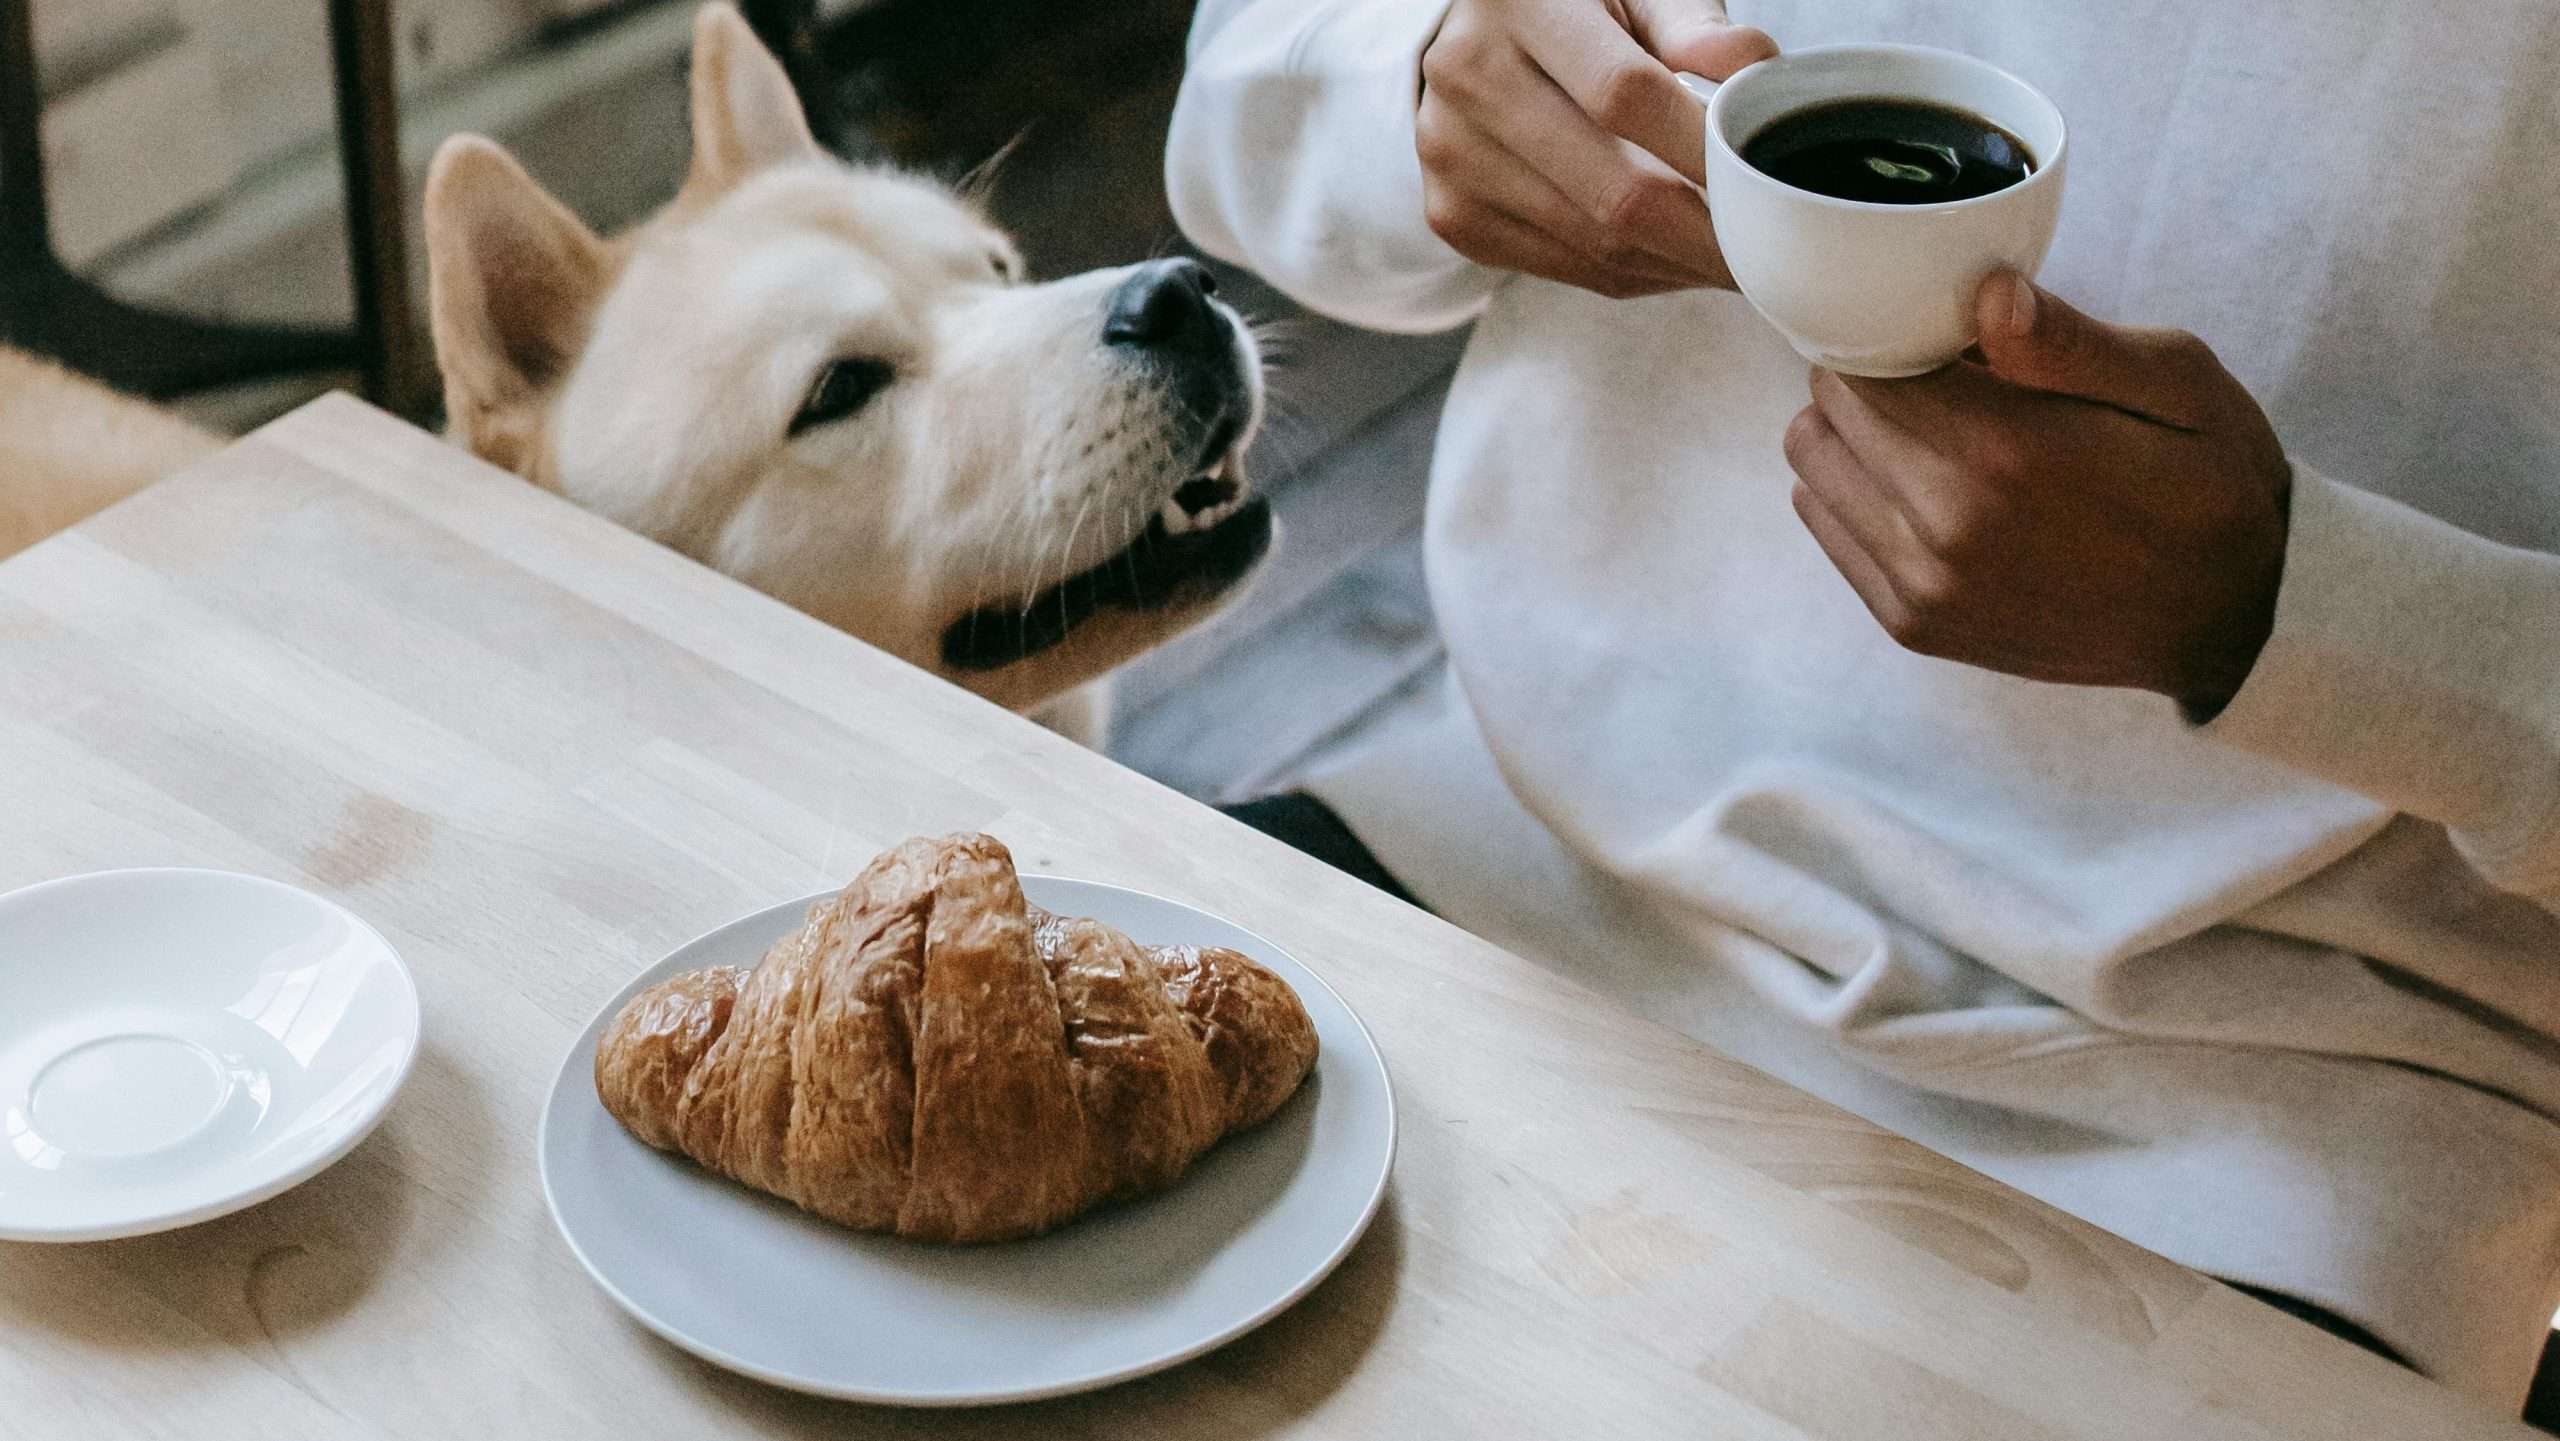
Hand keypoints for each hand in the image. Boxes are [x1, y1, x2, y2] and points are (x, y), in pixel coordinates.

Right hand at [1417, 0, 1775, 297]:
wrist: (1480, 43)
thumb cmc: (1579, 8)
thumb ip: (1694, 26)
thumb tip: (1755, 72)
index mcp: (1515, 3)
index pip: (1624, 93)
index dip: (1702, 149)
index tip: (1765, 184)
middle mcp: (1465, 80)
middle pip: (1612, 191)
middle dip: (1707, 234)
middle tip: (1770, 248)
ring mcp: (1450, 156)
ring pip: (1596, 244)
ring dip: (1679, 263)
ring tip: (1732, 255)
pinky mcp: (1452, 214)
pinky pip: (1568, 269)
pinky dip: (1637, 273)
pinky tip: (1674, 256)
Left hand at [1782, 273, 2293, 712]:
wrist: (2231, 620)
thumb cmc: (2211, 485)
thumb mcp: (2178, 385)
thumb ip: (2071, 341)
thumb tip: (1986, 293)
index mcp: (2006, 452)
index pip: (1866, 360)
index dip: (1893, 331)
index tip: (1937, 332)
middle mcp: (1946, 525)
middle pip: (1830, 407)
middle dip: (1872, 377)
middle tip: (1939, 377)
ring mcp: (1922, 585)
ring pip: (1813, 465)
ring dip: (1854, 434)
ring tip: (1930, 430)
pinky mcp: (1913, 625)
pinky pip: (1826, 529)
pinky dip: (1855, 493)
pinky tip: (1923, 485)